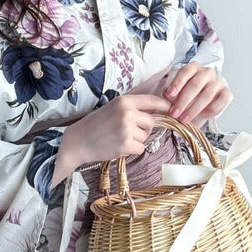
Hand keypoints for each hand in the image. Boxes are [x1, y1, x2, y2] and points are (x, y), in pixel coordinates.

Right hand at [52, 94, 169, 185]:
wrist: (78, 141)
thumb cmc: (95, 125)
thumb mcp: (112, 109)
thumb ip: (131, 109)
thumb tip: (154, 113)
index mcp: (124, 101)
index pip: (152, 100)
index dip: (165, 105)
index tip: (173, 109)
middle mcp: (127, 112)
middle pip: (151, 122)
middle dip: (144, 129)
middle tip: (127, 132)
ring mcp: (126, 128)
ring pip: (145, 137)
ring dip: (136, 141)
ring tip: (118, 139)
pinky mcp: (125, 144)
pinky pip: (140, 149)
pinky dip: (132, 151)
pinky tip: (118, 147)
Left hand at [163, 62, 231, 124]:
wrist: (200, 102)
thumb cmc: (186, 94)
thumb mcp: (176, 91)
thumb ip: (170, 92)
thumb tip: (167, 95)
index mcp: (193, 67)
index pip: (185, 72)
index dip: (177, 83)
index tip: (169, 94)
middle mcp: (206, 72)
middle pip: (195, 85)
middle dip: (183, 101)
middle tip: (174, 113)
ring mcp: (217, 82)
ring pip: (207, 95)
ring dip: (194, 109)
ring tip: (183, 119)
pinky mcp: (226, 92)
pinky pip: (221, 101)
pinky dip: (211, 109)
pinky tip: (202, 115)